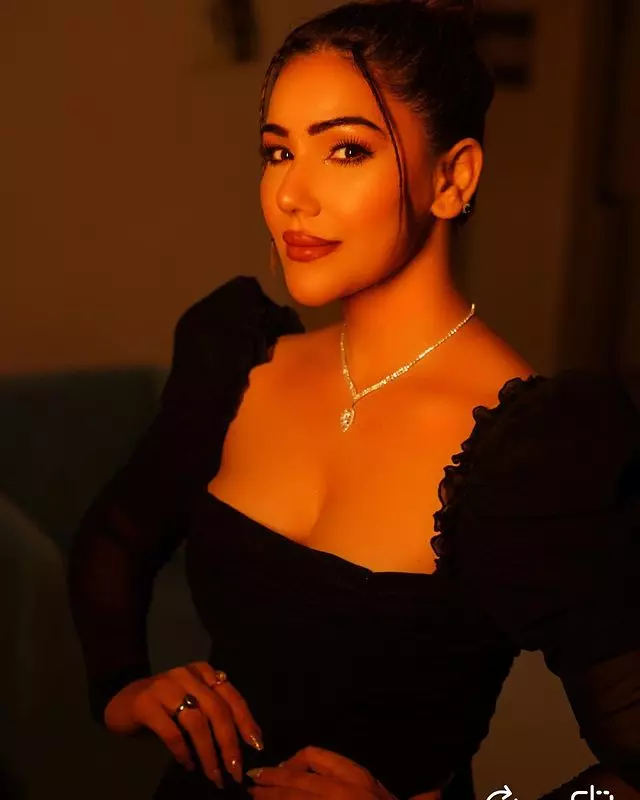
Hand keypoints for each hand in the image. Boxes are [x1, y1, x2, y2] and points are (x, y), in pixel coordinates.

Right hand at [104, 661, 263, 788]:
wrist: (123, 702)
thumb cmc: (166, 705)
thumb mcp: (194, 700)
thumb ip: (215, 711)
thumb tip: (246, 740)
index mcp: (204, 672)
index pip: (231, 696)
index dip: (246, 721)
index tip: (256, 745)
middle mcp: (187, 674)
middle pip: (217, 711)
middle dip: (229, 744)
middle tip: (234, 770)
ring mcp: (165, 686)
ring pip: (197, 722)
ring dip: (208, 753)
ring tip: (213, 775)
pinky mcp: (146, 703)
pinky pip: (171, 731)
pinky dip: (183, 751)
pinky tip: (187, 764)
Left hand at [247, 746, 440, 799]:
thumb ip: (425, 795)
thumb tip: (442, 782)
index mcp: (361, 780)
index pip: (317, 756)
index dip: (294, 761)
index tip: (282, 768)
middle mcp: (342, 792)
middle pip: (296, 779)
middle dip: (270, 780)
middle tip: (252, 781)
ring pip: (290, 799)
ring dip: (267, 798)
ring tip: (252, 797)